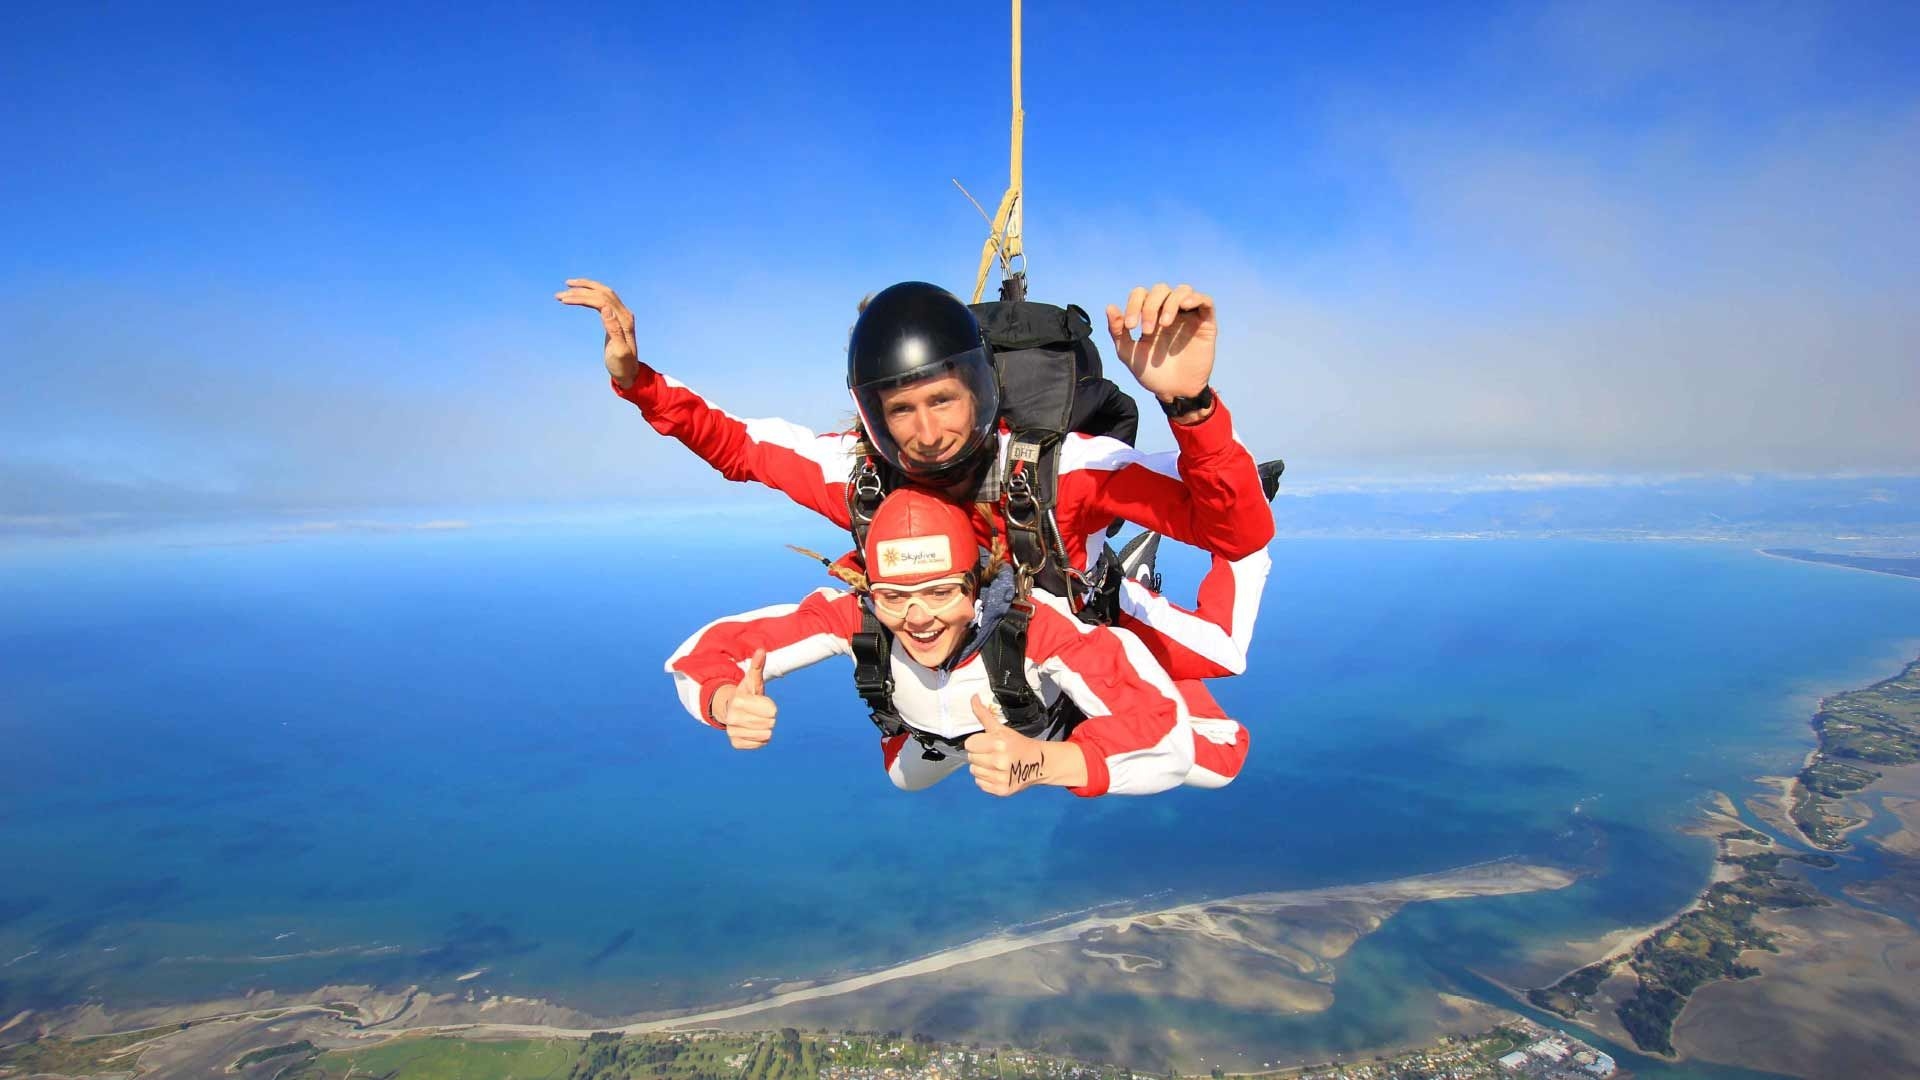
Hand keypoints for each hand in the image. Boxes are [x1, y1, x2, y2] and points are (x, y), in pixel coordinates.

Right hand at [554, 278, 640, 386]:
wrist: (629, 372)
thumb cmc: (623, 365)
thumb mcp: (619, 351)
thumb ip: (614, 330)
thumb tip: (606, 308)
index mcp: (624, 320)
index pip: (602, 300)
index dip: (582, 297)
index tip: (564, 300)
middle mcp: (624, 313)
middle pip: (601, 292)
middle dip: (580, 289)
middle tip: (560, 294)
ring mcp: (620, 314)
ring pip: (601, 293)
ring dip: (583, 289)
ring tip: (565, 290)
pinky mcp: (615, 317)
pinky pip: (601, 300)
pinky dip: (589, 295)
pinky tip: (578, 295)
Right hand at [714, 650, 775, 750]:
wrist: (731, 709)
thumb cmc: (747, 693)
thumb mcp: (752, 680)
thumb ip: (757, 666)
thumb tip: (761, 650)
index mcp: (738, 701)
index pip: (772, 711)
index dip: (770, 706)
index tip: (761, 702)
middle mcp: (732, 718)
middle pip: (770, 723)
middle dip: (768, 717)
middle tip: (758, 712)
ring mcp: (733, 732)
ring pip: (766, 735)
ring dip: (765, 728)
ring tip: (756, 720)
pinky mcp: (735, 743)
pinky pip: (760, 744)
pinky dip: (760, 738)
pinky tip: (752, 729)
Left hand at [963, 695, 1048, 796]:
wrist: (1038, 763)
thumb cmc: (1017, 743)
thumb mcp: (1002, 728)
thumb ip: (984, 714)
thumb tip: (972, 697)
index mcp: (999, 743)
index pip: (969, 744)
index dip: (977, 743)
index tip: (987, 743)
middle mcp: (999, 761)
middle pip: (970, 758)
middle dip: (979, 754)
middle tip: (992, 753)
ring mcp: (1000, 777)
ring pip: (974, 771)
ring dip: (981, 767)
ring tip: (994, 763)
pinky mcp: (1001, 790)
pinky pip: (980, 783)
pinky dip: (986, 779)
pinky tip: (997, 773)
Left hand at [1104, 283, 1215, 403]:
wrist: (1174, 392)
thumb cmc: (1152, 373)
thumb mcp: (1129, 353)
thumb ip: (1118, 331)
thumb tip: (1110, 307)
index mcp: (1151, 315)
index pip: (1141, 294)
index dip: (1134, 304)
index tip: (1130, 327)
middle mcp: (1170, 311)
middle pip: (1160, 289)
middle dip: (1150, 306)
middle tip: (1147, 331)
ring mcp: (1189, 316)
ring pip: (1182, 290)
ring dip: (1170, 303)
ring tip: (1164, 324)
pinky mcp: (1206, 323)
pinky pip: (1205, 300)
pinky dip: (1195, 298)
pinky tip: (1185, 306)